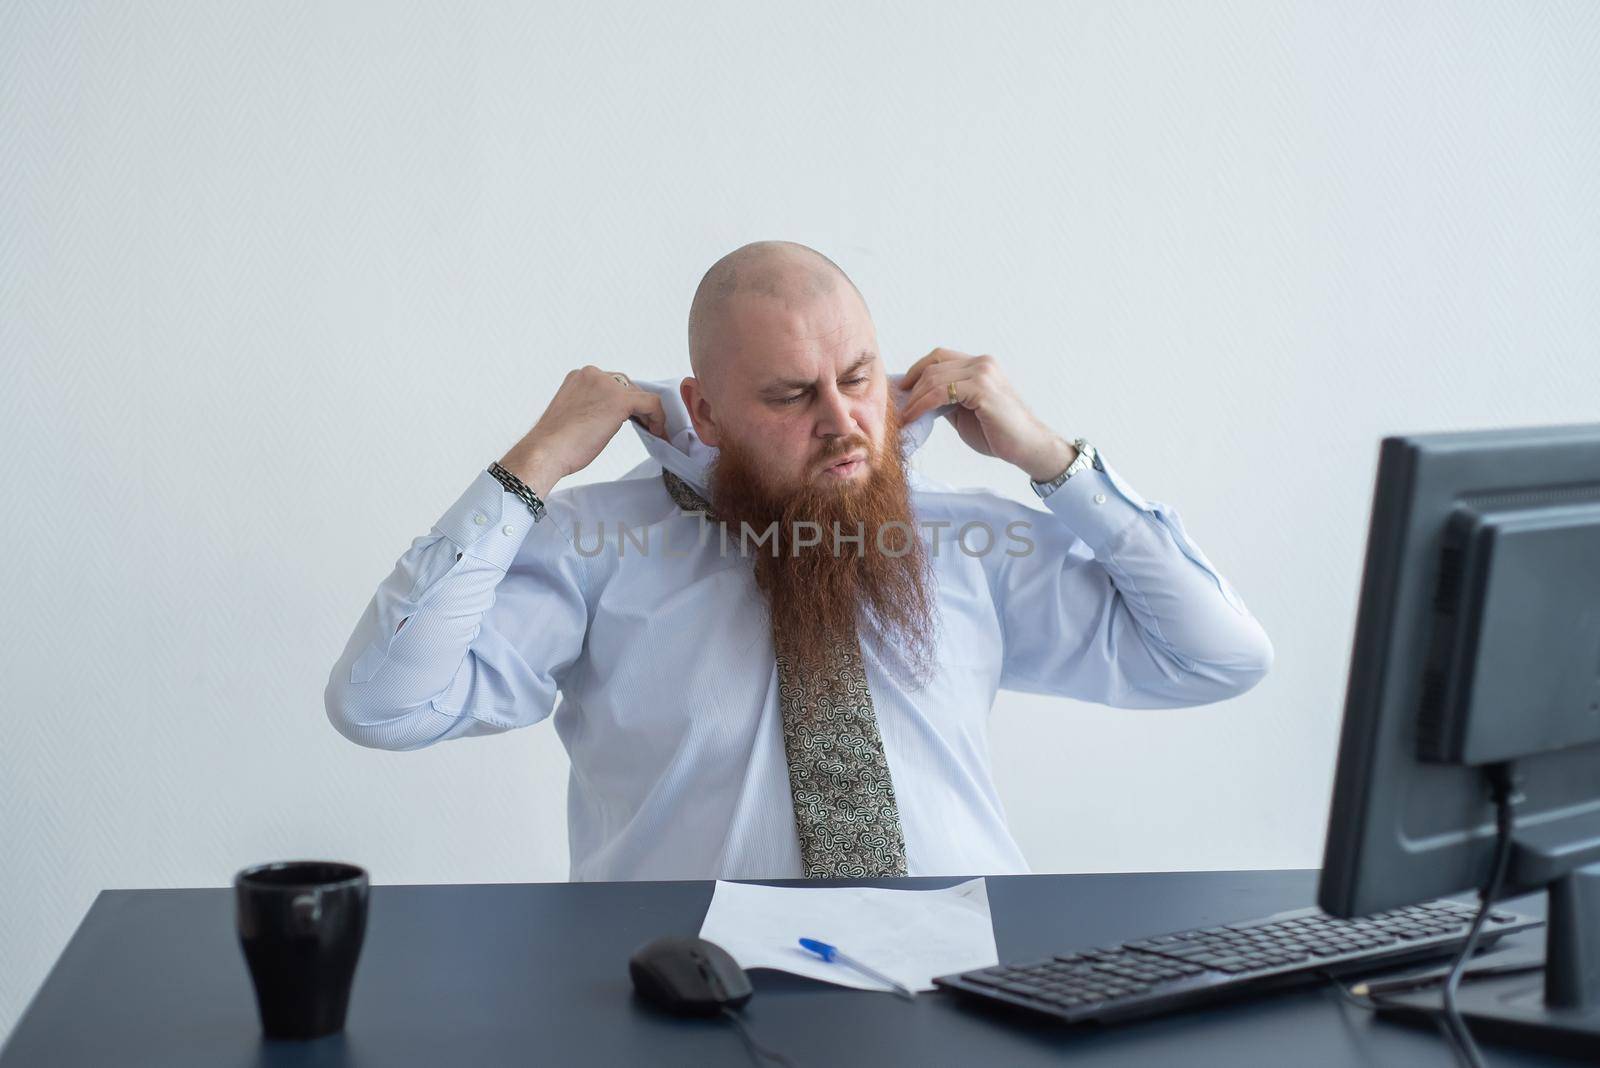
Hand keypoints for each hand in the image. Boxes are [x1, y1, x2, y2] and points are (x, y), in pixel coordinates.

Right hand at [499, 367, 666, 496]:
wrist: (546, 451)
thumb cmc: (555, 444)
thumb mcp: (573, 415)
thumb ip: (590, 408)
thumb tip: (605, 417)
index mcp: (579, 377)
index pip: (611, 384)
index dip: (624, 404)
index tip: (630, 420)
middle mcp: (592, 375)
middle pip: (627, 387)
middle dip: (637, 407)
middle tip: (644, 426)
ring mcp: (606, 385)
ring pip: (639, 395)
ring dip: (647, 413)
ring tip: (651, 430)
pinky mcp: (620, 400)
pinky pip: (651, 403)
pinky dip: (658, 417)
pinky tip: (656, 431)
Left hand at [898, 348, 1076, 481]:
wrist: (1026, 447)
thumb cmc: (998, 433)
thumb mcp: (964, 412)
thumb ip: (946, 400)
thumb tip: (916, 399)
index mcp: (980, 365)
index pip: (939, 356)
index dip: (916, 370)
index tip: (901, 389)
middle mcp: (982, 363)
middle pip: (933, 365)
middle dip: (911, 386)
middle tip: (896, 406)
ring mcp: (983, 373)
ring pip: (934, 377)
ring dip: (914, 399)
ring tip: (903, 417)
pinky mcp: (982, 389)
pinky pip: (941, 392)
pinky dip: (922, 405)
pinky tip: (913, 418)